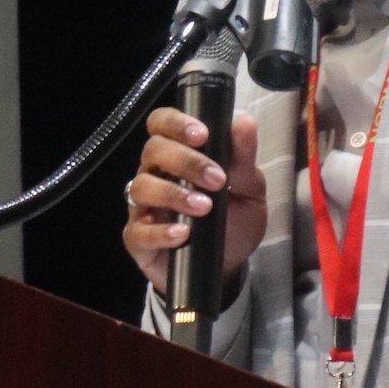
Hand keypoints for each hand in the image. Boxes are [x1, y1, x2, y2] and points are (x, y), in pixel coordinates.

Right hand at [123, 109, 266, 296]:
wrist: (228, 267)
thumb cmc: (234, 221)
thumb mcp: (249, 189)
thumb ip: (244, 158)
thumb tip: (243, 120)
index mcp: (179, 154)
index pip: (162, 124)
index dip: (175, 123)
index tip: (202, 134)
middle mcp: (156, 174)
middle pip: (152, 151)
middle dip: (185, 160)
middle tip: (216, 179)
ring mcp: (144, 207)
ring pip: (142, 187)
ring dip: (174, 194)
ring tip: (204, 207)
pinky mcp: (138, 239)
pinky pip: (139, 231)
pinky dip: (161, 231)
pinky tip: (183, 234)